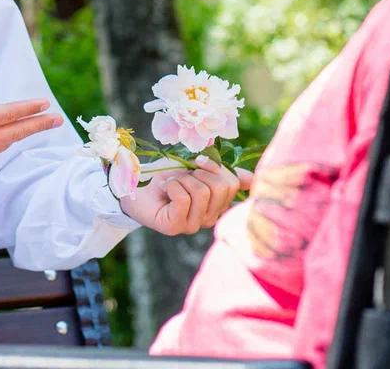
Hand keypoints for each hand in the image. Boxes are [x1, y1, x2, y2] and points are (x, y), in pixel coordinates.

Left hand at [117, 156, 254, 234]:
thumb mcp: (198, 169)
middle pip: (222, 187)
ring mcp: (193, 225)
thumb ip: (224, 173)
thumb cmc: (167, 174)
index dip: (218, 168)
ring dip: (183, 179)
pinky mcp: (175, 226)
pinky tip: (164, 189)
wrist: (135, 182)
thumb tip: (254, 178)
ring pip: (203, 192)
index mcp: (218, 204)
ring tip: (171, 183)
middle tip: (182, 175)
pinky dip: (173, 185)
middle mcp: (209, 218)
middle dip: (199, 173)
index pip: (235, 184)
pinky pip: (184, 198)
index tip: (200, 162)